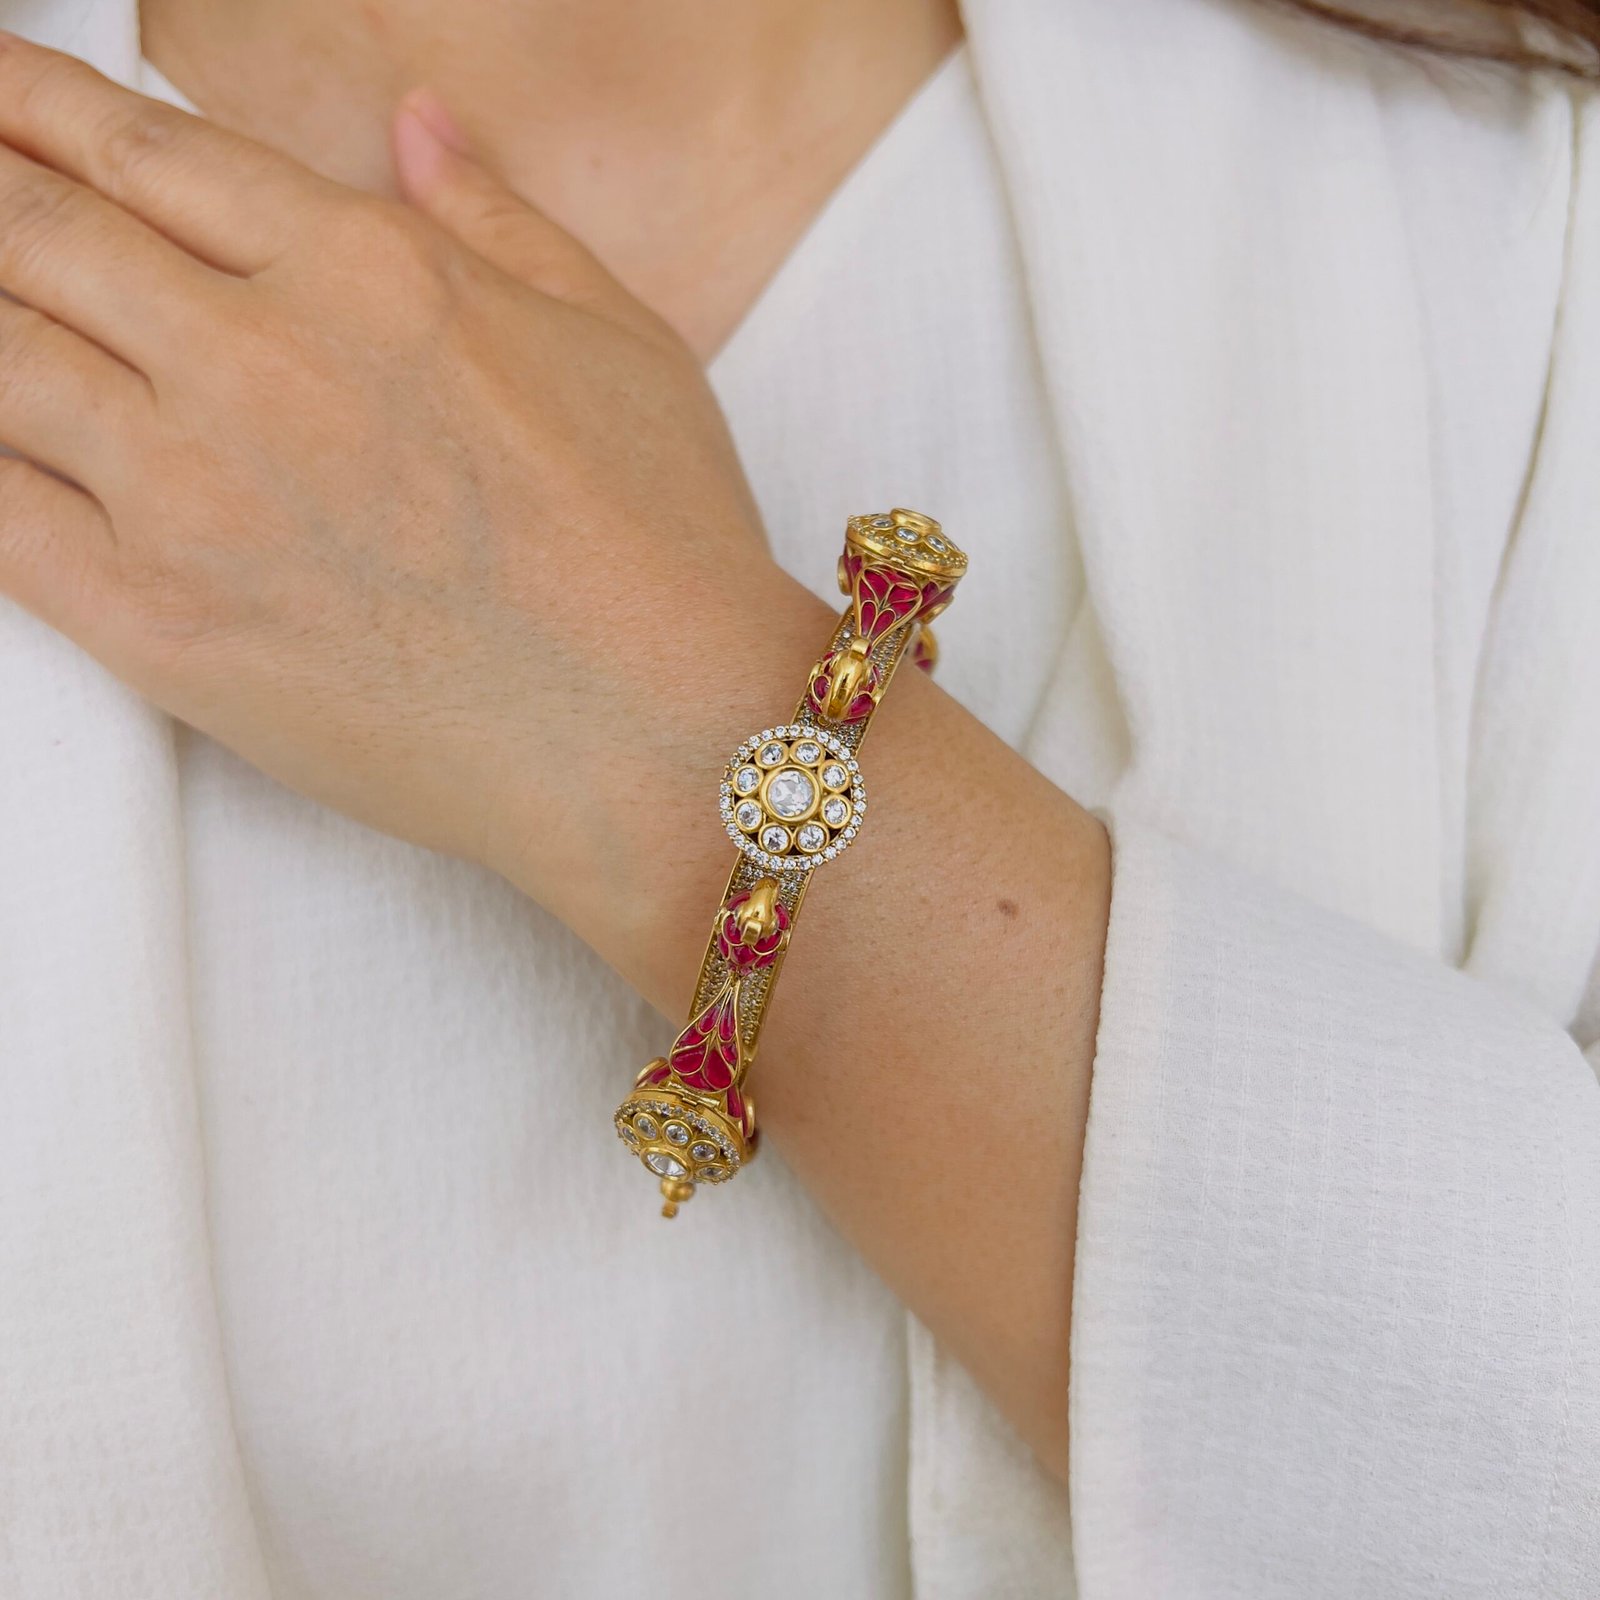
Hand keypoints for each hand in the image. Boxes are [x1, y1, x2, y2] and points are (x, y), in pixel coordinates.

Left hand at [0, 34, 1111, 1479]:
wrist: (663, 735)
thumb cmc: (663, 546)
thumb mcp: (619, 340)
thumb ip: (498, 217)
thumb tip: (416, 124)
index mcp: (367, 269)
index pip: (144, 150)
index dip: (34, 103)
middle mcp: (258, 361)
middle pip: (36, 234)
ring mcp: (195, 496)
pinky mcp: (162, 627)